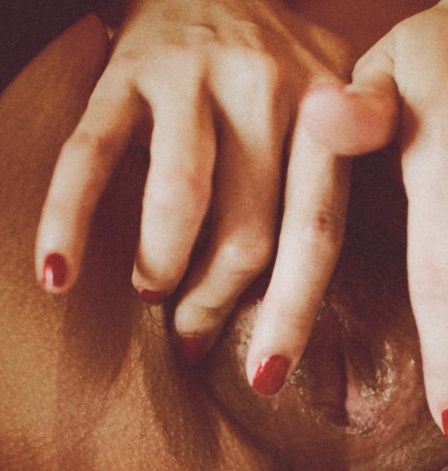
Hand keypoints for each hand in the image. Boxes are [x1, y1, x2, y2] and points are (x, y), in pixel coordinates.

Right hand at [36, 0, 351, 375]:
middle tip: (192, 339)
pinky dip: (69, 218)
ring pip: (178, 202)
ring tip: (152, 295)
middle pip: (246, 233)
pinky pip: (92, 155)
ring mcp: (193, 78)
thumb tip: (324, 277)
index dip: (292, 314)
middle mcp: (267, 93)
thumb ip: (344, 178)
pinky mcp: (126, 68)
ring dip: (161, 268)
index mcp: (325, 120)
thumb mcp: (334, 110)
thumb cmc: (283, 68)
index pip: (316, 234)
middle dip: (215, 304)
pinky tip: (58, 274)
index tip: (264, 379)